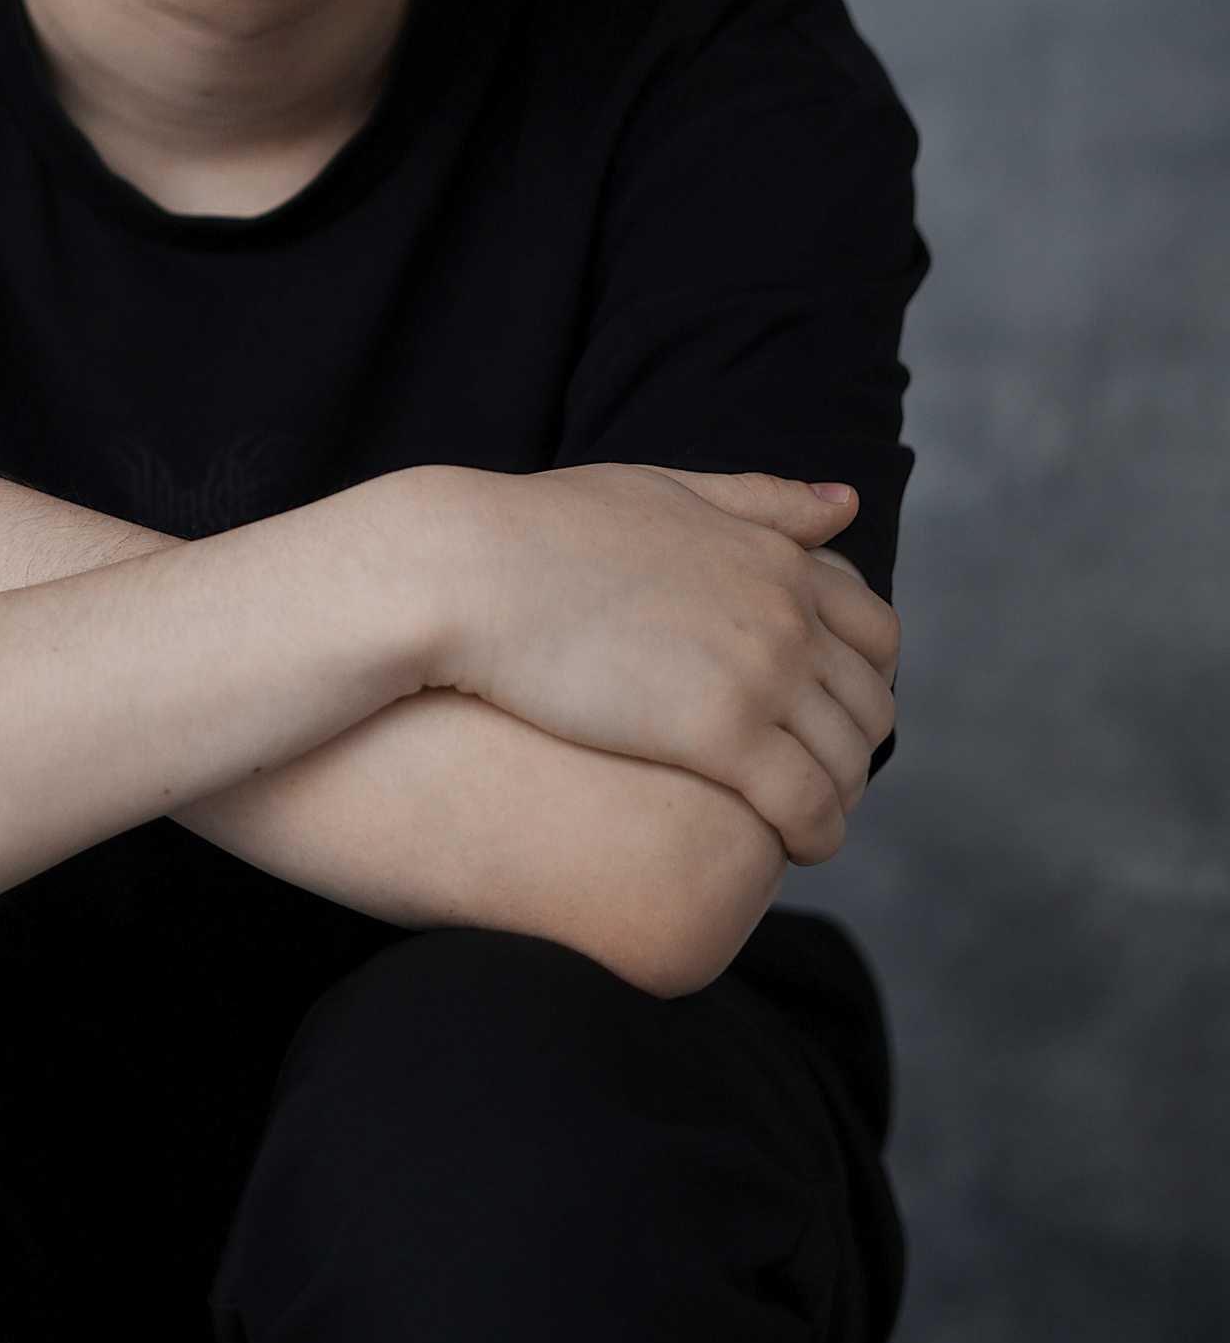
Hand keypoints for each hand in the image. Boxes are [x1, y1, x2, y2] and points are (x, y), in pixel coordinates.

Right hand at [416, 464, 899, 866]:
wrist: (466, 570)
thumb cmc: (541, 529)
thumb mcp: (663, 493)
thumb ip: (758, 501)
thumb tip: (848, 505)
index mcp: (774, 556)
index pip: (876, 633)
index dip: (862, 683)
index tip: (827, 714)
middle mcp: (785, 612)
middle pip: (869, 703)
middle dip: (852, 748)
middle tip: (815, 781)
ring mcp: (760, 672)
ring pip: (846, 760)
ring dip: (838, 799)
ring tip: (804, 825)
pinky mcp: (721, 735)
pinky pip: (806, 805)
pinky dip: (816, 834)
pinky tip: (791, 849)